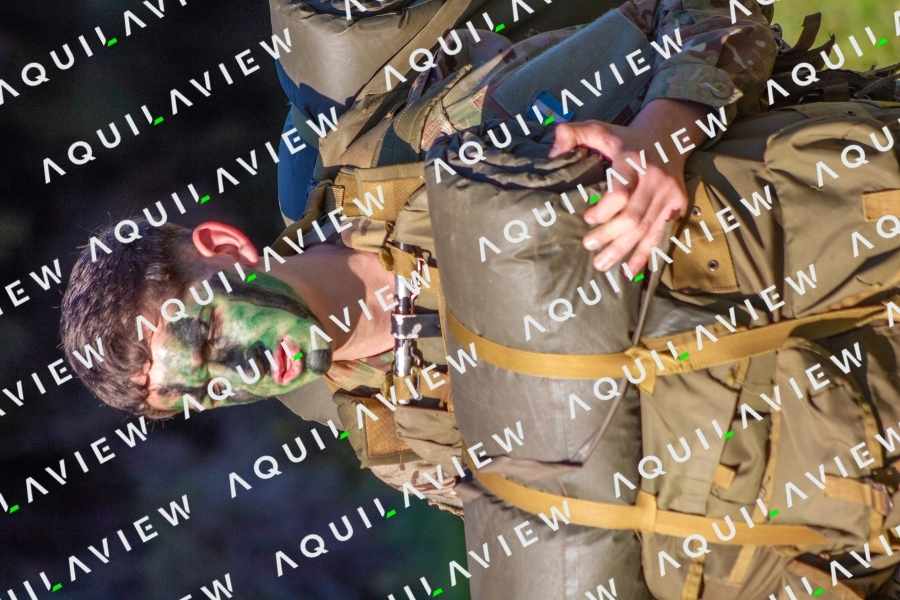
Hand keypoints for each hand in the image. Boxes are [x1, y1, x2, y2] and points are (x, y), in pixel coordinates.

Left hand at [549, 99, 706, 274]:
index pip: (621, 192)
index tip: (587, 218)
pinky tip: (631, 270)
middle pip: (632, 216)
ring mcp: (668, 193)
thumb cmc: (625, 138)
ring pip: (645, 229)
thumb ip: (573, 134)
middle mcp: (654, 178)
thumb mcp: (599, 128)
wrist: (669, 135)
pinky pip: (659, 233)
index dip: (604, 209)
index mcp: (633, 160)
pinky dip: (646, 253)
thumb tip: (553, 152)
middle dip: (609, 235)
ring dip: (623, 250)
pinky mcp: (678, 203)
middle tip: (588, 247)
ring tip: (602, 265)